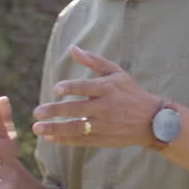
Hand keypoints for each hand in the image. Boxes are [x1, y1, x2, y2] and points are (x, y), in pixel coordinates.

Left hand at [32, 45, 158, 147]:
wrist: (152, 121)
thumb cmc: (130, 92)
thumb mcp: (116, 73)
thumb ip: (93, 61)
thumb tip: (72, 48)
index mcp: (108, 88)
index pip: (87, 87)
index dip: (72, 88)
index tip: (57, 89)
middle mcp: (106, 107)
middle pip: (78, 110)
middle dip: (55, 111)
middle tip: (36, 112)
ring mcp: (104, 125)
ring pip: (77, 128)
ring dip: (55, 129)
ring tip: (37, 128)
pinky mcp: (103, 139)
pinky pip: (81, 140)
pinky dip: (64, 140)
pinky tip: (49, 138)